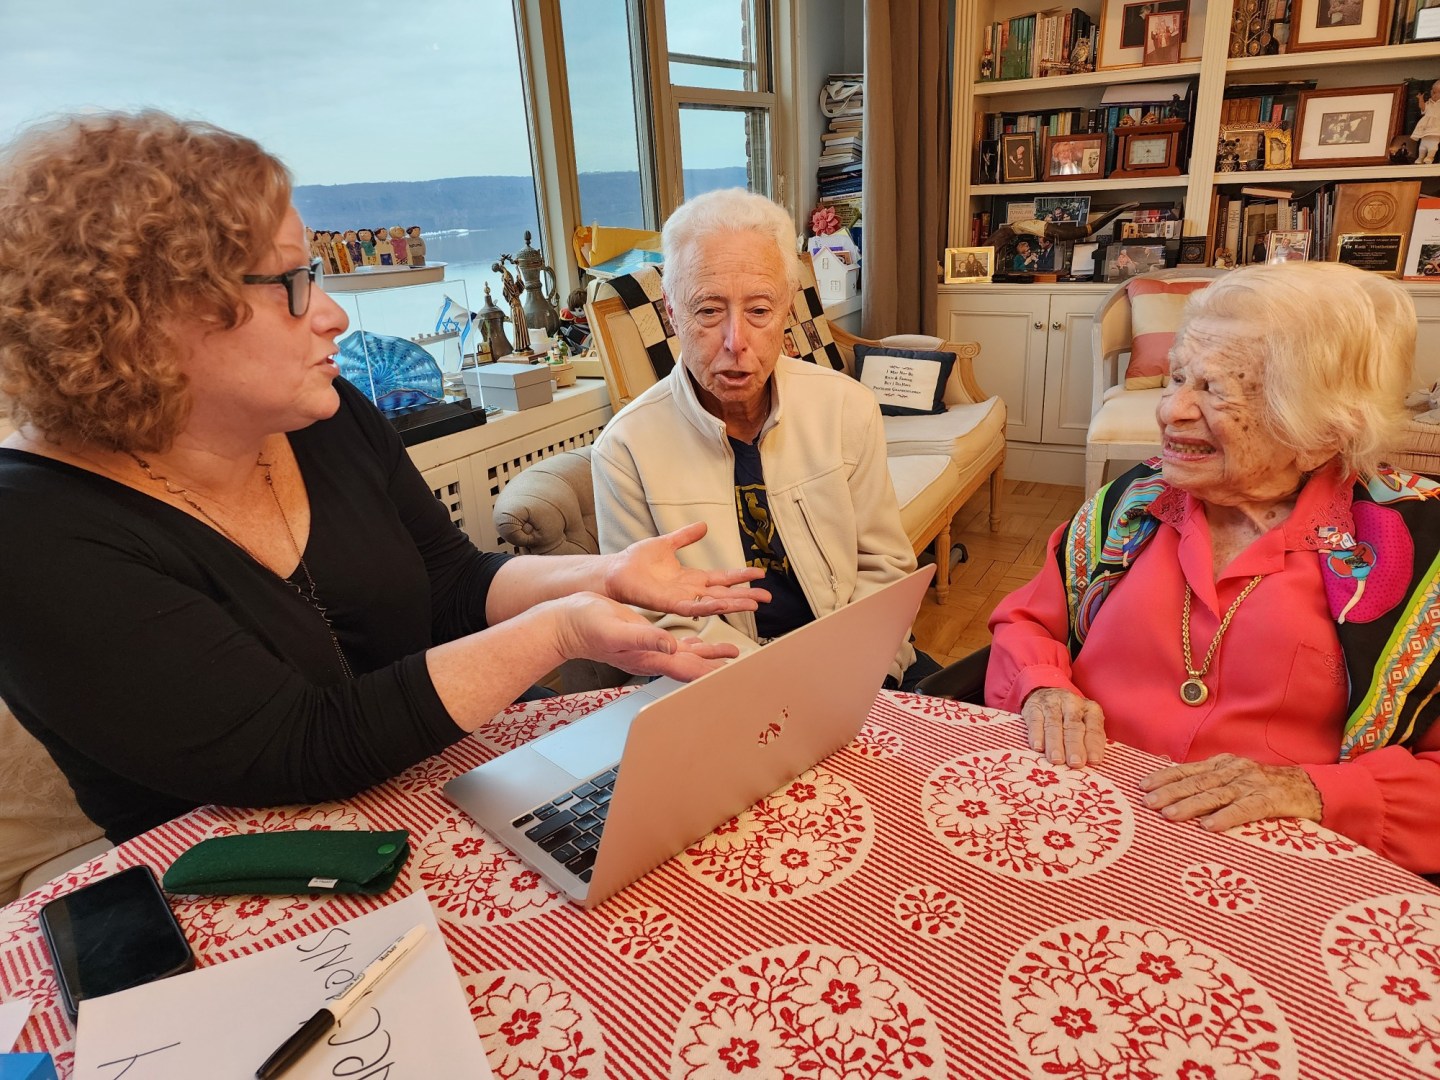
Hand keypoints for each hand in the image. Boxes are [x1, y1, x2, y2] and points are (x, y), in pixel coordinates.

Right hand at [551, 593, 740, 680]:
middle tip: (744, 668)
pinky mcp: (646, 637)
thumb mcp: (617, 629)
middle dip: (719, 667)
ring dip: (711, 655)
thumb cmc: (587, 626)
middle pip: (694, 666)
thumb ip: (646, 637)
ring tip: (732, 654)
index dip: (711, 674)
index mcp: (650, 656)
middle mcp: (654, 656)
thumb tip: (671, 643)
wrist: (568, 623)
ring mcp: (650, 648)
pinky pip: (676, 644)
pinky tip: (701, 642)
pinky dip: (693, 643)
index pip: (688, 671)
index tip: (733, 677)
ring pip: (688, 655)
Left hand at [603, 522, 770, 617]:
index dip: (740, 577)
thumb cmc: (636, 560)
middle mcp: (690, 591)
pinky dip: (709, 606)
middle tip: (767, 598)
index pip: (722, 578)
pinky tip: (724, 603)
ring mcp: (681, 599)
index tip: (759, 574)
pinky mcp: (669, 604)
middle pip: (724, 594)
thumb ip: (686, 537)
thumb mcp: (666, 543)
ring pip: (714, 603)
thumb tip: (703, 526)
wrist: (616, 570)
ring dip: (734, 603)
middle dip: (746, 596)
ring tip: (754, 604)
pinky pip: (694, 607)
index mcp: (691, 578)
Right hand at [1022, 687, 1105, 765]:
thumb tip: (1090, 763)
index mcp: (1090, 709)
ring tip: (1057, 759)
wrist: (1046, 694)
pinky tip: (1038, 747)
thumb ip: (1088, 741)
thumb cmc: (1070, 718)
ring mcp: (1051, 703)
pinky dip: (1036, 735)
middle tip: (1075, 762)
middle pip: (1073, 726)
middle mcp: (1072, 703)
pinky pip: (1035, 721)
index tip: (1094, 761)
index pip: (1094, 728)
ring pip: (1053, 724)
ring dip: (1055, 744)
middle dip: (1075, 746)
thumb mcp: (1085, 724)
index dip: (1094, 745)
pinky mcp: (1034, 706)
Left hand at [1139, 753, 1321, 832]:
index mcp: (1223, 764)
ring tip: (1169, 815)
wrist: (1310, 789)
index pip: (1187, 770)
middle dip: (1170, 792)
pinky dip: (1225, 817)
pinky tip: (1208, 826)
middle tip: (1149, 803)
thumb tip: (1167, 773)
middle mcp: (1234, 770)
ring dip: (1191, 805)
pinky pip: (1245, 809)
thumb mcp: (1232, 777)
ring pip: (1216, 795)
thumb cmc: (1264, 787)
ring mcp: (1252, 784)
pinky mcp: (1270, 800)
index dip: (1165, 777)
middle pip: (1197, 782)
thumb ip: (1205, 778)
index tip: (1143, 786)